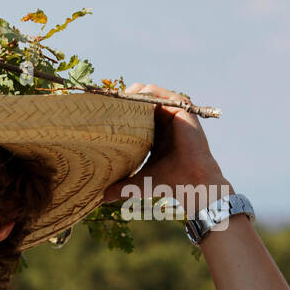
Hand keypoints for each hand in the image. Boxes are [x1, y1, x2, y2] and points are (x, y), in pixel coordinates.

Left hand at [101, 83, 230, 206]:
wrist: (191, 181)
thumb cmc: (167, 182)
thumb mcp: (138, 182)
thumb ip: (121, 187)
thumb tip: (102, 198)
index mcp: (155, 130)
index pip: (133, 111)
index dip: (118, 110)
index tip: (98, 114)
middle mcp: (164, 117)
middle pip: (138, 97)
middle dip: (120, 99)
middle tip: (102, 109)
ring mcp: (172, 110)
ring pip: (145, 91)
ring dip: (127, 95)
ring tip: (111, 105)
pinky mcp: (180, 107)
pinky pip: (156, 92)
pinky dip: (140, 95)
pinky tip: (126, 105)